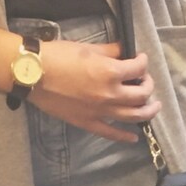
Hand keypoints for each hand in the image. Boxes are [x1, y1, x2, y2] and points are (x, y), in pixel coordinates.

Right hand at [32, 39, 159, 142]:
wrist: (33, 74)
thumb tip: (123, 52)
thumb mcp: (87, 48)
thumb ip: (110, 51)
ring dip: (148, 111)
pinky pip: (111, 133)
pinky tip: (133, 137)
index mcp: (111, 72)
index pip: (139, 68)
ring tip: (153, 107)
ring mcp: (100, 112)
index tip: (140, 59)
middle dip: (148, 85)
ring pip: (134, 116)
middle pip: (141, 94)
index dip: (143, 62)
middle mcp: (110, 94)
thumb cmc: (57, 56)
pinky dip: (125, 137)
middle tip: (145, 81)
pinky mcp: (88, 122)